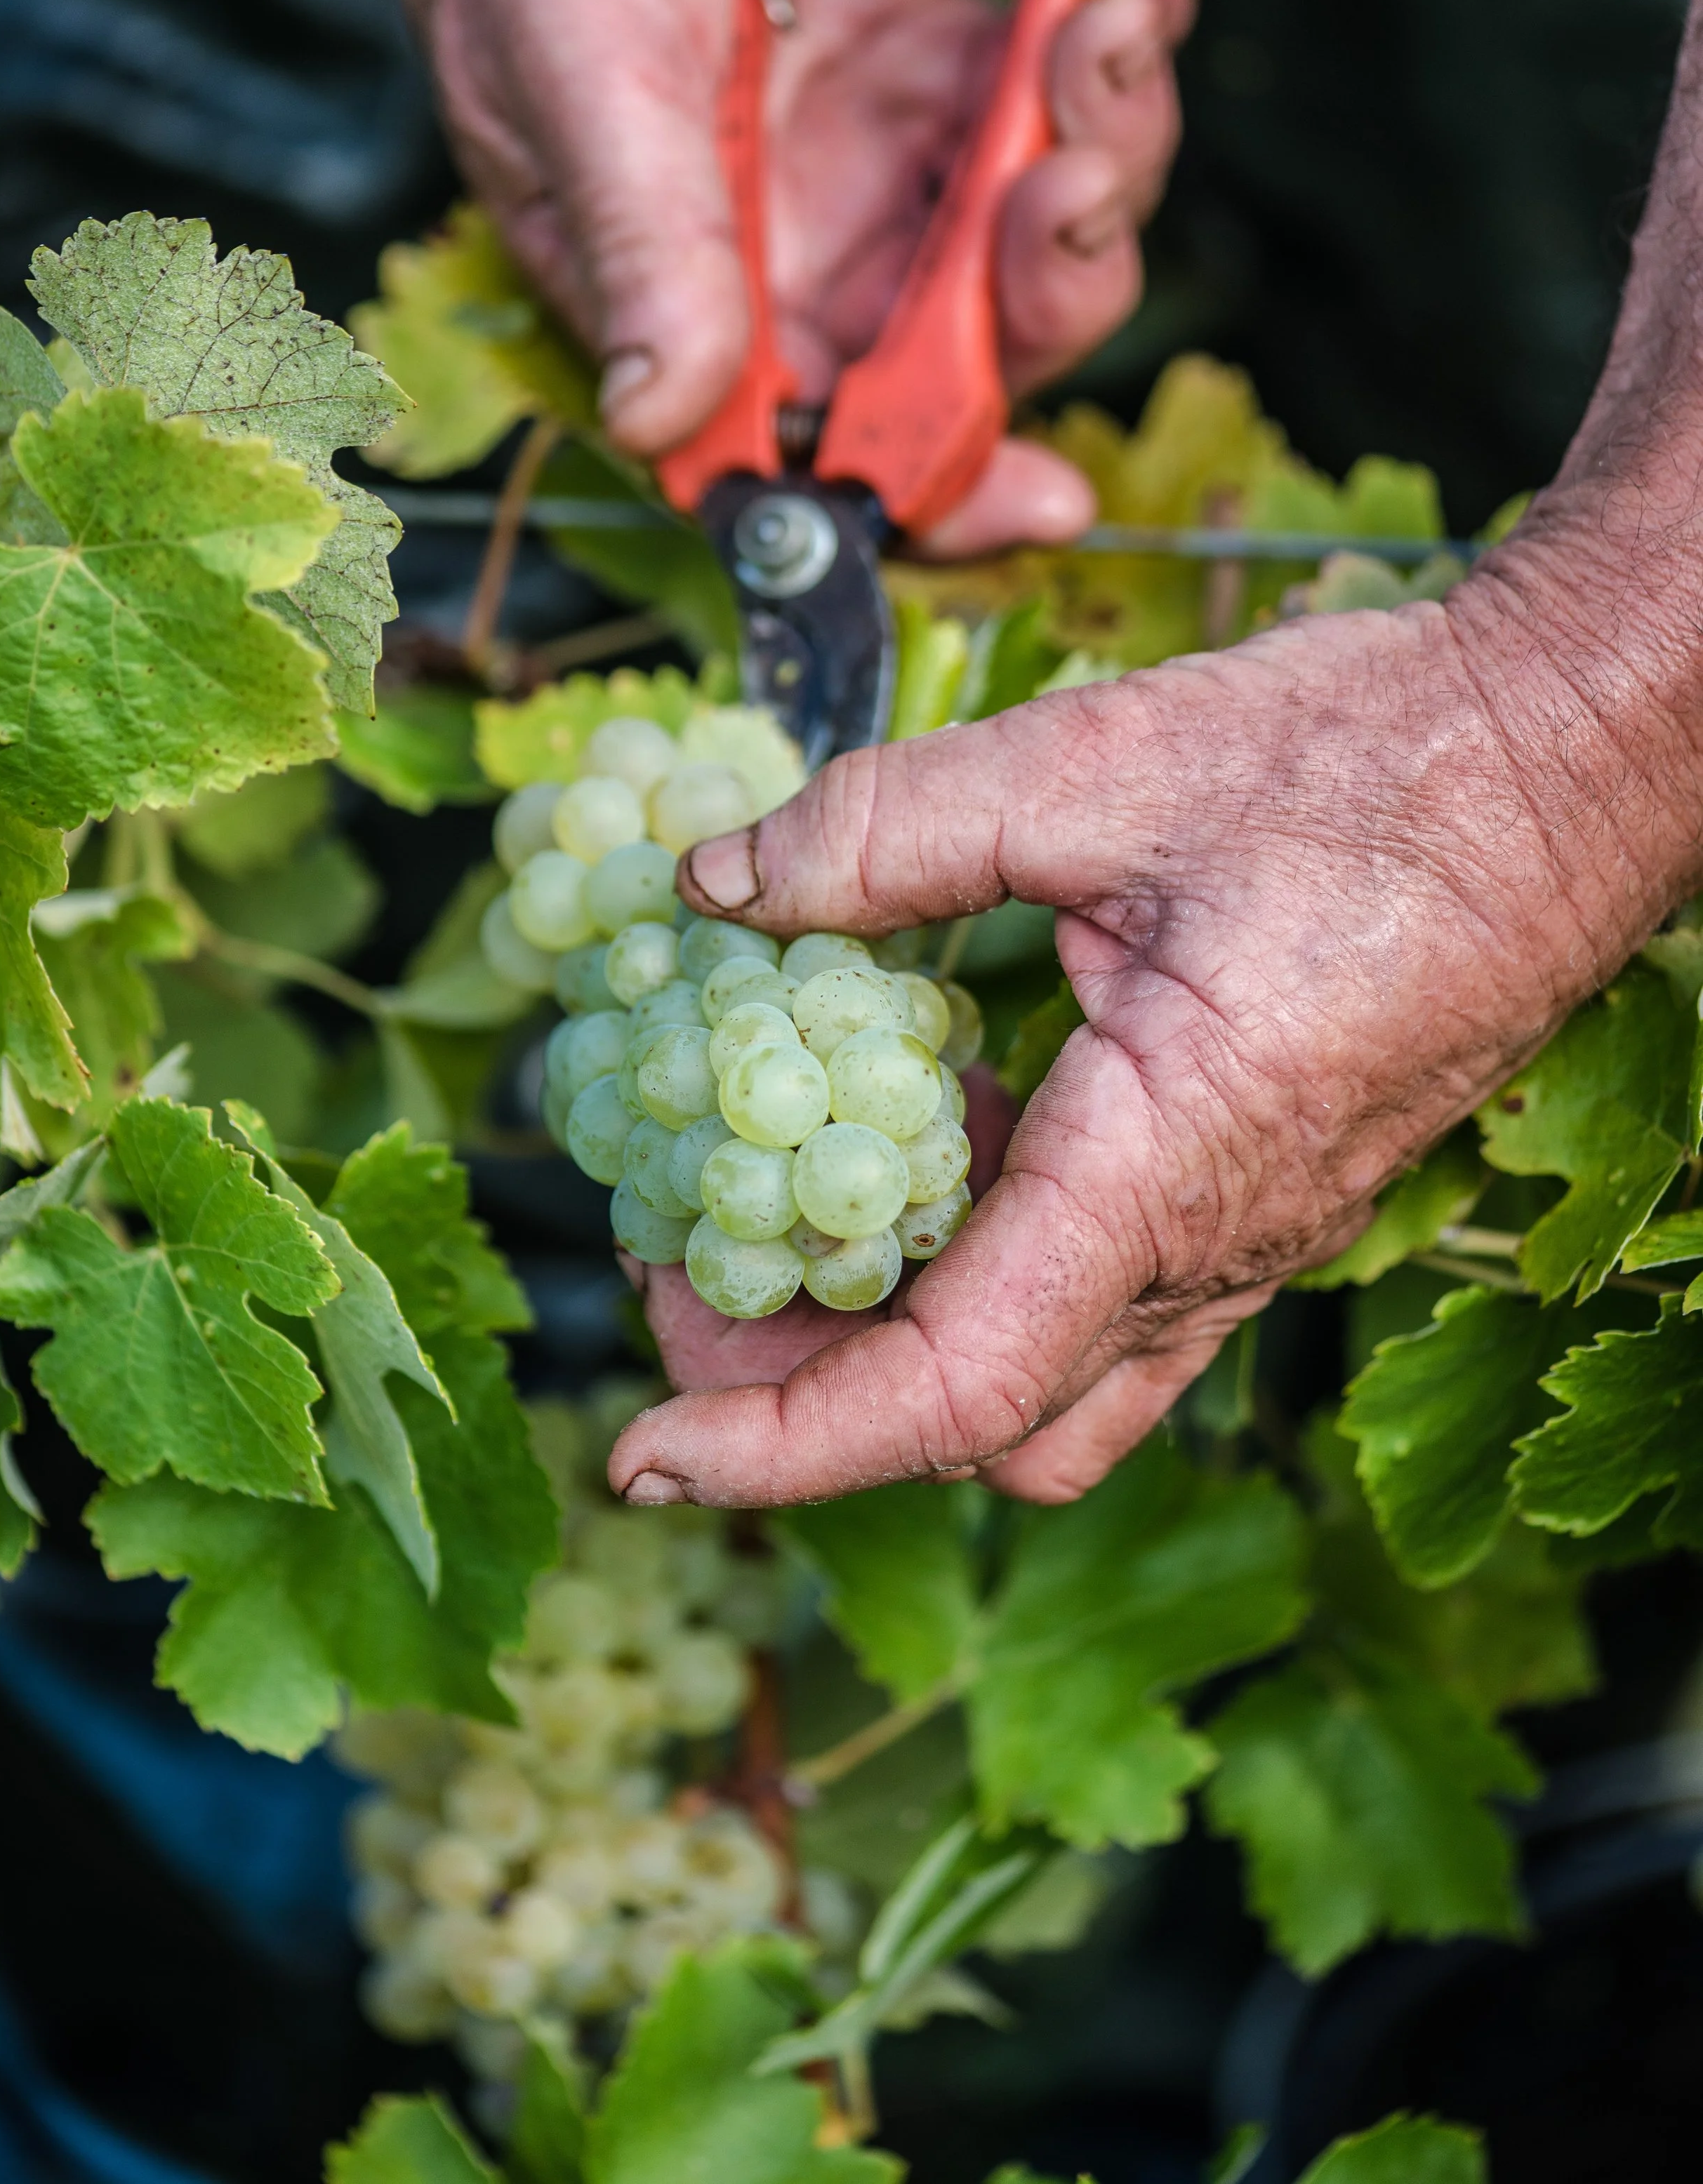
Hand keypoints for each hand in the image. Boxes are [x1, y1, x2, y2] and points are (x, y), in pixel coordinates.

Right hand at [384, 0, 1199, 553]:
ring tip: (1115, 5)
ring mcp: (894, 175)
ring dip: (1115, 132)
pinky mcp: (949, 70)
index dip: (947, 494)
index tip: (1048, 495)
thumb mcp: (577, 87)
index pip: (841, 460)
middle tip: (1079, 164)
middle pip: (989, 346)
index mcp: (712, 326)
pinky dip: (1128, 16)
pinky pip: (1065, 85)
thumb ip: (642, 249)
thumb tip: (659, 420)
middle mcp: (816, 275)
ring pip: (1054, 222)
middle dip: (1060, 274)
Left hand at [606, 561, 1702, 1509]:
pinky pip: (1105, 1288)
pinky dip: (982, 1245)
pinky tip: (938, 1102)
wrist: (1568, 758)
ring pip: (1051, 1377)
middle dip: (809, 1388)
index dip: (776, 1444)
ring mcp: (1253, 1229)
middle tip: (684, 1270)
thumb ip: (891, 829)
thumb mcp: (1101, 765)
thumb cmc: (1378, 764)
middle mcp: (1216, 1243)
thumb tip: (717, 883)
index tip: (639, 1449)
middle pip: (986, 1420)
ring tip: (776, 1195)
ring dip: (897, 1324)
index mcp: (1167, 1172)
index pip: (948, 1390)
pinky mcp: (1264, 1184)